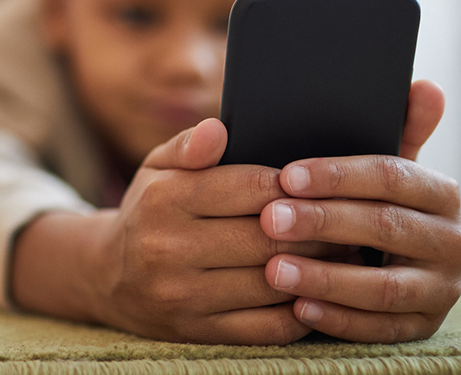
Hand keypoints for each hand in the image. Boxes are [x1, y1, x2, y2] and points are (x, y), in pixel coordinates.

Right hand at [12, 118, 347, 344]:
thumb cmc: (150, 210)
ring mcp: (183, 296)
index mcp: (164, 199)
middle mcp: (168, 248)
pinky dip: (300, 311)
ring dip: (318, 270)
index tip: (322, 184)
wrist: (109, 278)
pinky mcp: (198, 333)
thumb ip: (189, 146)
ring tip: (346, 254)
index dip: (295, 185)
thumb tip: (219, 128)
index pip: (249, 186)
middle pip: (267, 236)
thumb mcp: (157, 168)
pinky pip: (266, 327)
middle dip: (317, 227)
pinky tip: (318, 292)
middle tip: (351, 219)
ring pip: (272, 282)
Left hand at [260, 80, 460, 342]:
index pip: (392, 176)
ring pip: (385, 287)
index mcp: (441, 191)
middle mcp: (453, 240)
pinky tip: (298, 308)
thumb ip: (397, 127)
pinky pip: (381, 329)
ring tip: (274, 269)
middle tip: (268, 219)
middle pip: (386, 227)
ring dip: (326, 277)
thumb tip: (426, 86)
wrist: (382, 263)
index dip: (339, 175)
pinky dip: (339, 319)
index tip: (287, 176)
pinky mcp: (424, 329)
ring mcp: (443, 289)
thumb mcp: (377, 167)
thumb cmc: (365, 201)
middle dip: (323, 223)